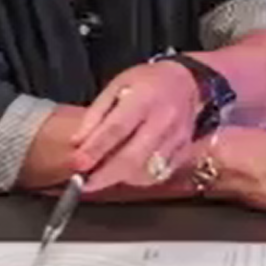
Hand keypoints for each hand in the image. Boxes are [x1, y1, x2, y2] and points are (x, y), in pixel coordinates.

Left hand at [72, 61, 201, 189]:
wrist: (188, 81)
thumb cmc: (146, 82)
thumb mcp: (116, 86)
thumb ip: (96, 114)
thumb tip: (78, 143)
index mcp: (144, 98)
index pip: (116, 128)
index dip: (95, 149)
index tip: (77, 165)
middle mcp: (164, 120)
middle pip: (131, 157)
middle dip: (104, 176)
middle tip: (82, 184)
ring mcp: (177, 139)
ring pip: (144, 171)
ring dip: (118, 178)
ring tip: (100, 176)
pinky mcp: (185, 152)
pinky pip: (157, 175)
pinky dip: (136, 178)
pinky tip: (124, 172)